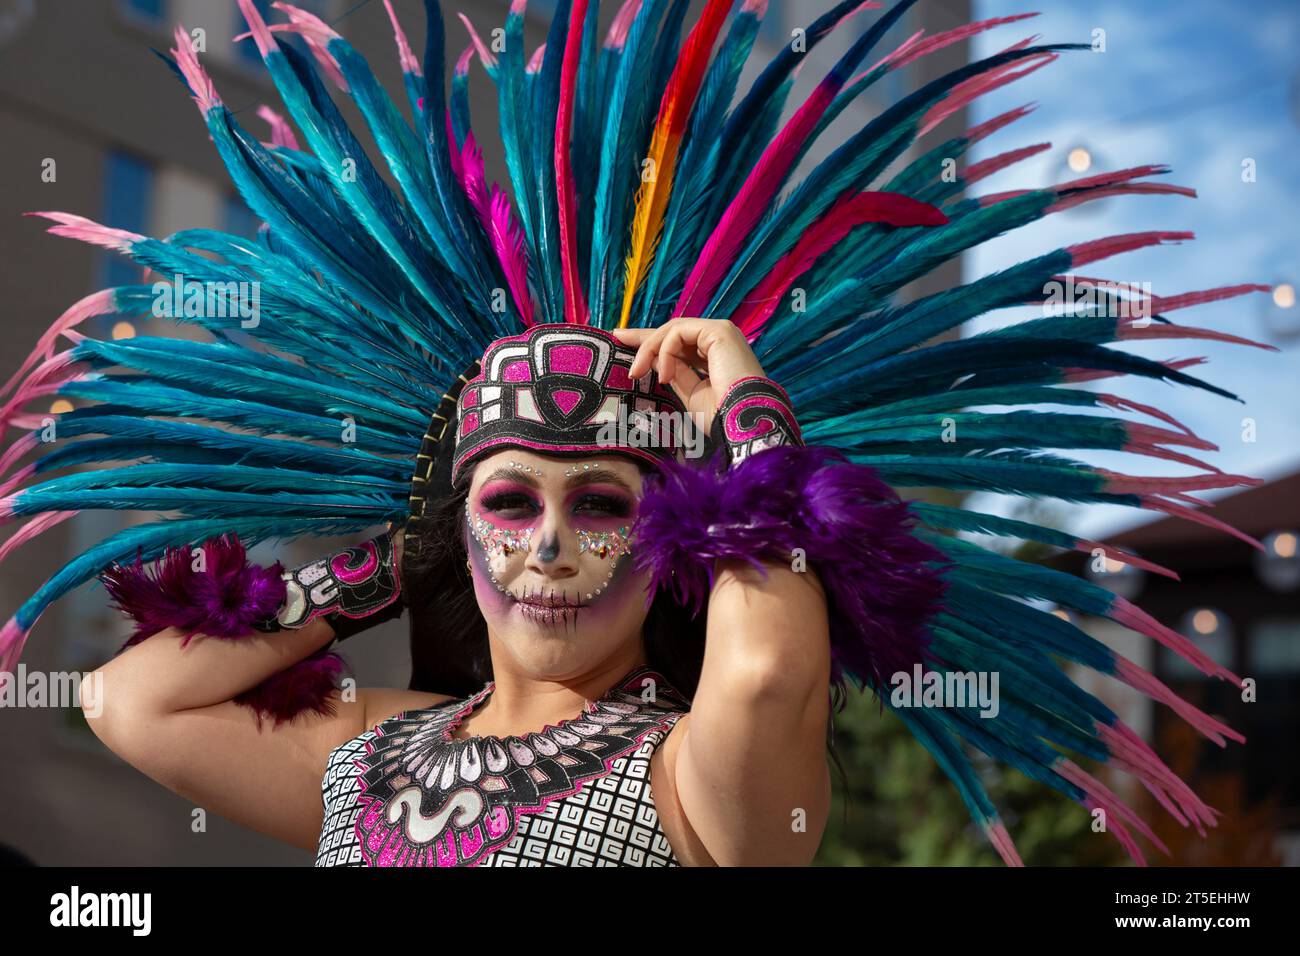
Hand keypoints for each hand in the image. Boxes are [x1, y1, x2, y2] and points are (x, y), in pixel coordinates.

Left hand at [612, 318, 765, 423]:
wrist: (744, 422)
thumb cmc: (722, 416)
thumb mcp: (689, 393)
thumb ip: (673, 373)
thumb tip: (651, 360)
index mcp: (715, 354)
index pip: (677, 343)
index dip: (651, 344)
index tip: (623, 341)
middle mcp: (718, 339)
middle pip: (672, 331)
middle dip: (643, 338)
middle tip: (618, 339)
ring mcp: (720, 332)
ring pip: (673, 330)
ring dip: (650, 349)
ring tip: (637, 372)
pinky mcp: (719, 331)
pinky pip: (679, 332)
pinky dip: (665, 351)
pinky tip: (665, 374)